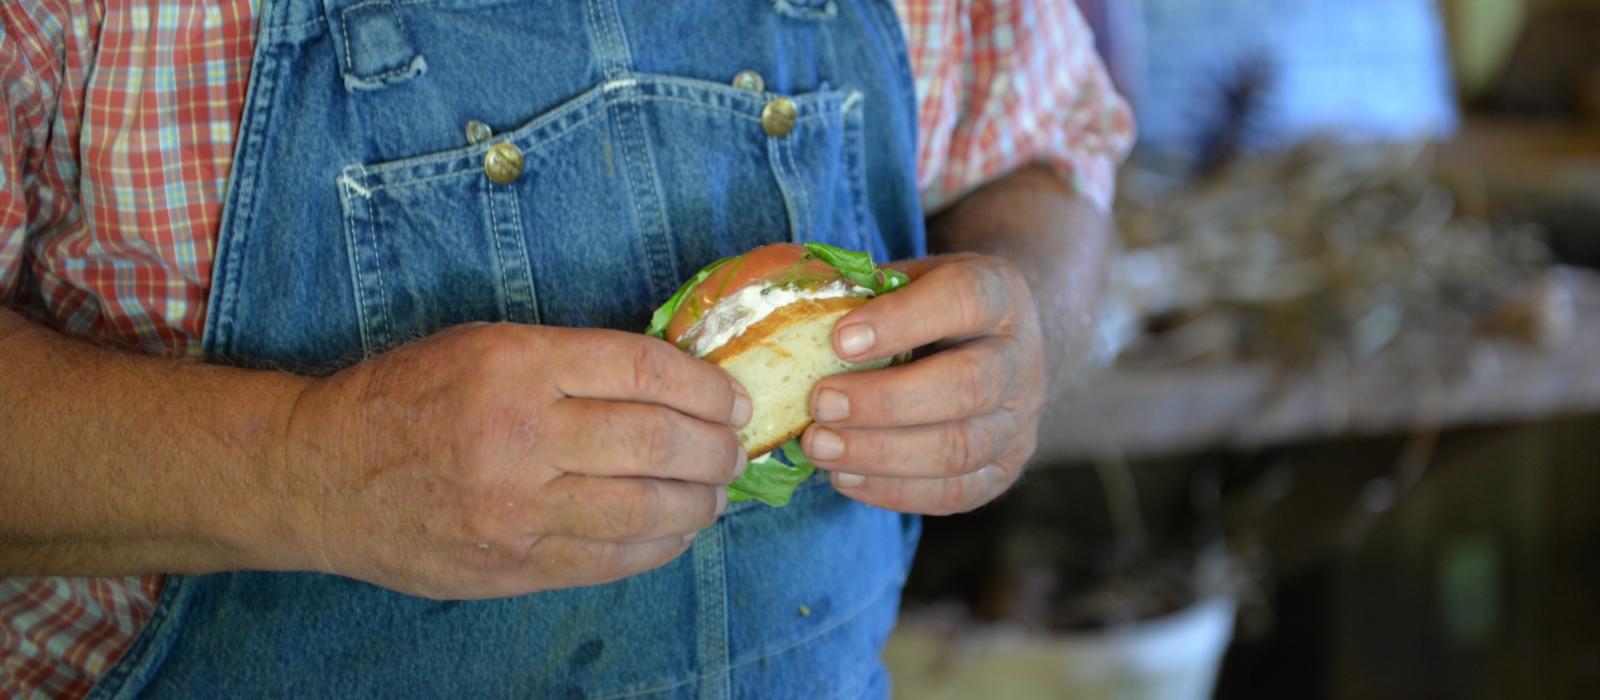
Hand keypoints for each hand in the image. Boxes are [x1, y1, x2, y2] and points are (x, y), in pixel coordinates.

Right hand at [270, 323, 749, 598]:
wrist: (319, 474)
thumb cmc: (404, 398)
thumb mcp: (483, 347)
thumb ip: (571, 362)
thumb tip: (670, 383)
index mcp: (516, 363)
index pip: (644, 369)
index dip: (705, 386)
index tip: (731, 398)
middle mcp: (521, 434)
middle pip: (658, 440)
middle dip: (716, 447)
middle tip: (736, 447)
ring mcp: (517, 508)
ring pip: (646, 507)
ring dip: (701, 501)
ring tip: (717, 491)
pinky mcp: (511, 565)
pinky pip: (611, 560)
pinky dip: (660, 546)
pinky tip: (678, 530)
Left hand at [800, 254, 1043, 514]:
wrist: (993, 345)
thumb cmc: (930, 309)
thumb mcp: (908, 280)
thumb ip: (865, 293)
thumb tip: (793, 314)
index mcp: (1000, 295)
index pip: (965, 301)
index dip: (903, 321)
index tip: (839, 339)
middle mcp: (1022, 360)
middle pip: (968, 386)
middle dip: (885, 401)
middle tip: (820, 404)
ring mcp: (1019, 422)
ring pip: (961, 448)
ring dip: (882, 453)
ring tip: (820, 447)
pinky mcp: (1003, 472)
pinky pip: (953, 493)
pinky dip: (894, 490)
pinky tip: (844, 477)